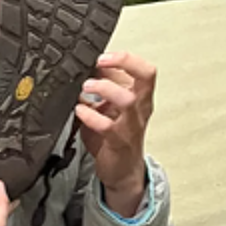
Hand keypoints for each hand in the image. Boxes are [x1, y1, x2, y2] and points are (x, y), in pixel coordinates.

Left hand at [75, 51, 155, 217]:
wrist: (122, 170)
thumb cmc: (116, 134)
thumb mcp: (110, 105)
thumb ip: (104, 85)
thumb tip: (91, 64)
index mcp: (140, 96)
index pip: (145, 69)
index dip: (125, 57)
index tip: (103, 55)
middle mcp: (140, 108)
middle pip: (146, 77)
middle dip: (123, 63)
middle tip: (99, 62)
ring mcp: (131, 124)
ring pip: (127, 100)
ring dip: (105, 88)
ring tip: (86, 87)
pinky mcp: (118, 141)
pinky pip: (107, 126)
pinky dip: (90, 115)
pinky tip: (79, 110)